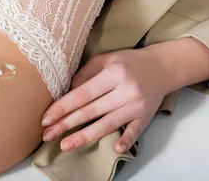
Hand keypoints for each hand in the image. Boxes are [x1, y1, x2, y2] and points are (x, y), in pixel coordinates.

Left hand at [40, 47, 172, 153]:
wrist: (162, 66)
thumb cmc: (127, 62)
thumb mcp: (104, 60)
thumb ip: (84, 75)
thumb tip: (66, 94)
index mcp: (113, 74)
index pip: (82, 94)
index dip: (62, 107)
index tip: (46, 118)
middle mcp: (125, 91)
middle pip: (91, 111)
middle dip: (66, 124)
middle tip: (48, 134)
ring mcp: (137, 106)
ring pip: (108, 124)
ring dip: (85, 136)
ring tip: (66, 145)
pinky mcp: (147, 116)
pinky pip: (135, 131)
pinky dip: (126, 140)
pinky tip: (115, 148)